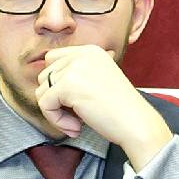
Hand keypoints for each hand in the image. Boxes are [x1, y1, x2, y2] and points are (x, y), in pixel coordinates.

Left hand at [36, 45, 170, 167]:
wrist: (136, 123)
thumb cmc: (120, 109)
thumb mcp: (99, 80)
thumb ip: (77, 74)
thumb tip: (47, 80)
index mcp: (91, 51)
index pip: (53, 59)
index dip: (56, 84)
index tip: (73, 103)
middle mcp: (82, 54)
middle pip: (45, 75)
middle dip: (55, 99)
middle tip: (75, 117)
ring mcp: (74, 68)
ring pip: (42, 91)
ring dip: (55, 112)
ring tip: (75, 124)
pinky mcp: (67, 85)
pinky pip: (45, 104)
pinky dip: (56, 120)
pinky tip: (76, 127)